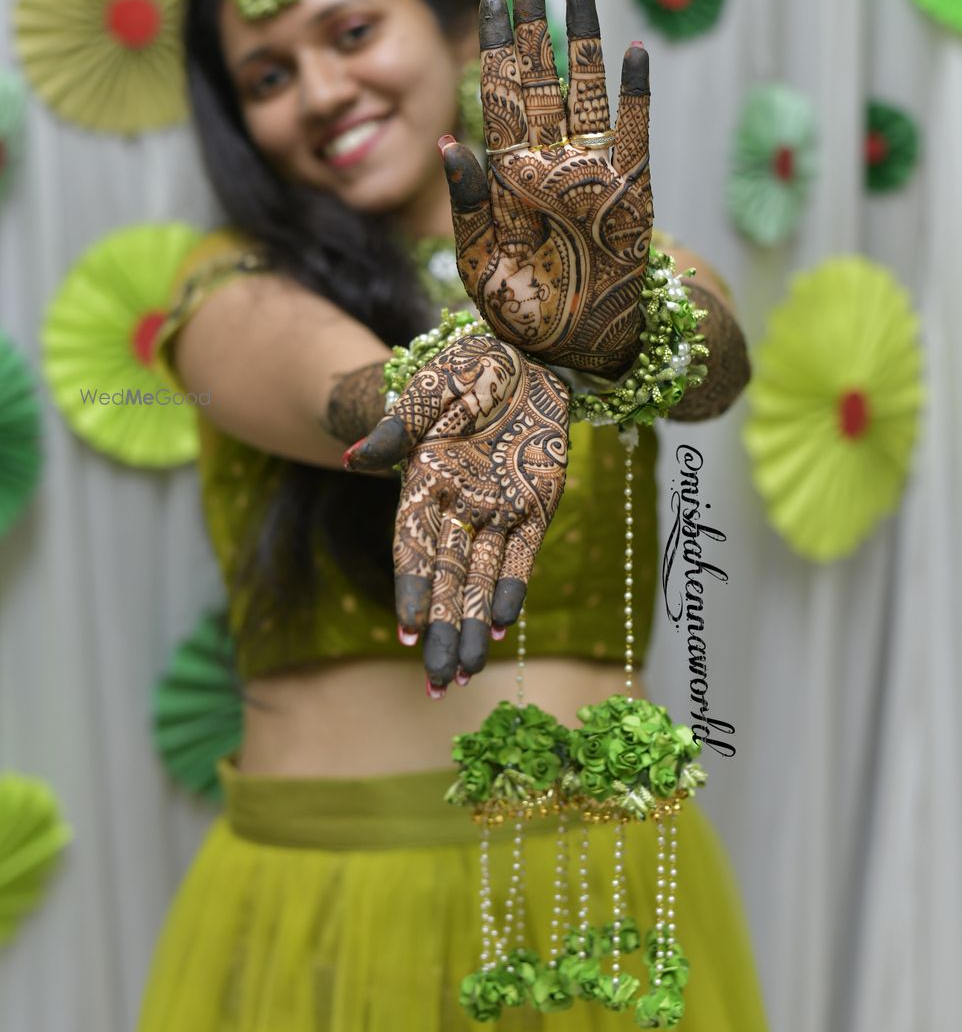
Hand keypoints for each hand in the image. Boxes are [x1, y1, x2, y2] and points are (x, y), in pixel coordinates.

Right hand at [343, 334, 569, 691]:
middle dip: (440, 631)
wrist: (527, 349)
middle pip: (445, 578)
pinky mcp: (537, 505)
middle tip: (435, 683)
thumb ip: (396, 428)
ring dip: (471, 625)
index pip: (413, 546)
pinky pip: (522, 555)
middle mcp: (459, 505)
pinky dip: (512, 588)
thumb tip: (356, 458)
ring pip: (481, 579)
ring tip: (464, 673)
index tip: (405, 628)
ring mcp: (498, 509)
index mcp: (426, 482)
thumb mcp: (430, 390)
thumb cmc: (470, 366)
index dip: (411, 587)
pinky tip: (499, 624)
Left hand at [439, 0, 653, 377]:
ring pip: (585, 88)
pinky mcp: (631, 189)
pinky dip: (635, 93)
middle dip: (531, 18)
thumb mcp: (481, 262)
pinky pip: (635, 131)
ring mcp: (592, 169)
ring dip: (582, 37)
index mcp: (508, 173)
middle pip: (539, 73)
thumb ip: (467, 203)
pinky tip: (634, 50)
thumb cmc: (523, 312)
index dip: (494, 43)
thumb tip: (449, 142)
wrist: (578, 350)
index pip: (498, 93)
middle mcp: (549, 159)